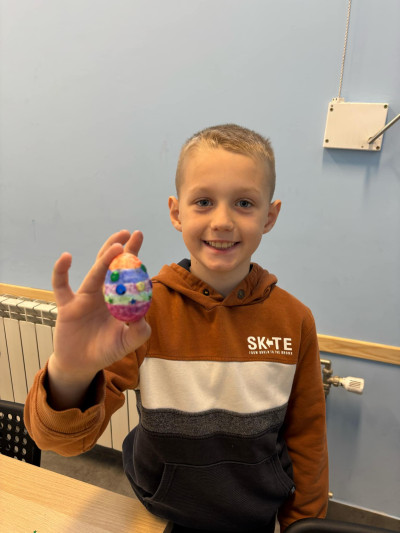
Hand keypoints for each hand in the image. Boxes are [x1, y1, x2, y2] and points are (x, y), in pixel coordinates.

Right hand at [47, 230, 150, 406]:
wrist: (81, 365)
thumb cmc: (106, 350)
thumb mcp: (127, 343)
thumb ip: (138, 332)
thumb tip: (143, 316)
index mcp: (118, 299)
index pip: (128, 274)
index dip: (134, 256)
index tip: (139, 236)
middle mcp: (103, 294)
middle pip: (111, 266)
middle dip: (120, 248)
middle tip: (129, 233)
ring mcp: (84, 298)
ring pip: (94, 273)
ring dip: (104, 258)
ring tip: (115, 245)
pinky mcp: (67, 306)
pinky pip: (61, 286)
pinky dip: (61, 271)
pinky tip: (67, 257)